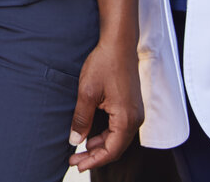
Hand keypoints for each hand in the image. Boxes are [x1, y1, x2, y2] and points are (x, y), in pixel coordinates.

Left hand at [67, 34, 142, 171]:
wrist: (118, 44)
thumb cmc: (104, 64)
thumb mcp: (87, 92)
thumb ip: (81, 118)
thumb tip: (75, 140)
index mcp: (126, 118)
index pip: (112, 150)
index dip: (94, 160)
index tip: (77, 165)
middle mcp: (135, 119)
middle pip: (116, 148)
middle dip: (95, 156)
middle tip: (74, 161)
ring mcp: (135, 113)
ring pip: (117, 139)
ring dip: (99, 147)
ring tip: (79, 150)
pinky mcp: (131, 107)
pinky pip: (119, 129)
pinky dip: (105, 136)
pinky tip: (90, 136)